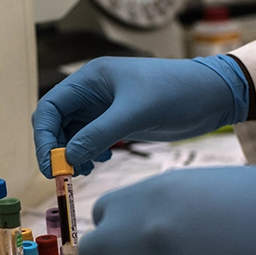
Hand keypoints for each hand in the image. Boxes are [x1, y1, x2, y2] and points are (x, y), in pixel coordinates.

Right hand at [32, 55, 248, 176]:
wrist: (212, 96)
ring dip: (72, 155)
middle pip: (57, 123)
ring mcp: (104, 108)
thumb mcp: (135, 113)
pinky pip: (90, 141)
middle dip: (56, 148)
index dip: (43, 136)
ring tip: (85, 170)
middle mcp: (92, 92)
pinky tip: (101, 161)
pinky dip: (88, 154)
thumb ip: (98, 134)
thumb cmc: (176, 92)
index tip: (50, 164)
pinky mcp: (118, 123)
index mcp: (90, 79)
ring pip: (72, 135)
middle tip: (63, 175)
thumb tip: (67, 158)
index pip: (50, 107)